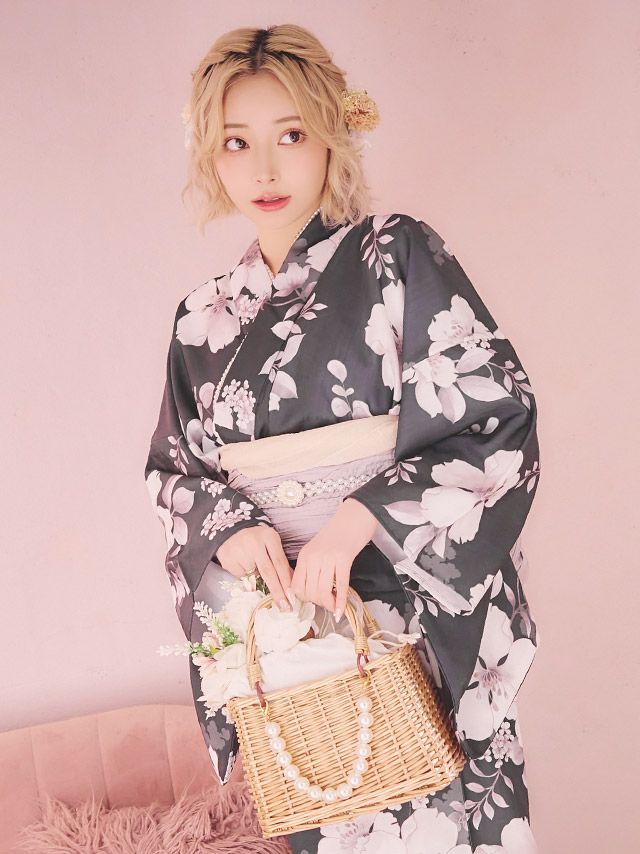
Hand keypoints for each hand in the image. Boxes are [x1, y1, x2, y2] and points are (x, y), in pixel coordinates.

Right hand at [216, 524, 293, 611]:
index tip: (292, 596)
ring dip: (257, 578)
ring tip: (253, 565)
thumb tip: (292, 585)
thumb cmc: (257, 540)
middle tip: (284, 606)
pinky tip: (242, 563)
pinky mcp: (227, 559)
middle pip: (268, 572)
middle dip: (277, 591)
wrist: (230, 531)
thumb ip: (281, 562)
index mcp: (269, 537)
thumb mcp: (271, 544)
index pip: (280, 563)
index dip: (286, 581)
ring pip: (253, 575)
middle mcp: (254, 543)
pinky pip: (241, 576)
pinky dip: (245, 575)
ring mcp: (239, 551)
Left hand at [289, 498, 378, 621]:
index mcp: (304, 556)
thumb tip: (311, 592)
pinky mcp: (344, 558)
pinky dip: (340, 601)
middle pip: (309, 592)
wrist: (354, 517)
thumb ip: (312, 568)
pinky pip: (340, 585)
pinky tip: (341, 610)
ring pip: (322, 591)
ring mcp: (328, 558)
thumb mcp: (317, 550)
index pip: (296, 586)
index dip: (305, 599)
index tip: (314, 600)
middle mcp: (313, 557)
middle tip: (327, 603)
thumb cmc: (337, 535)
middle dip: (319, 603)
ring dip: (329, 603)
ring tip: (334, 606)